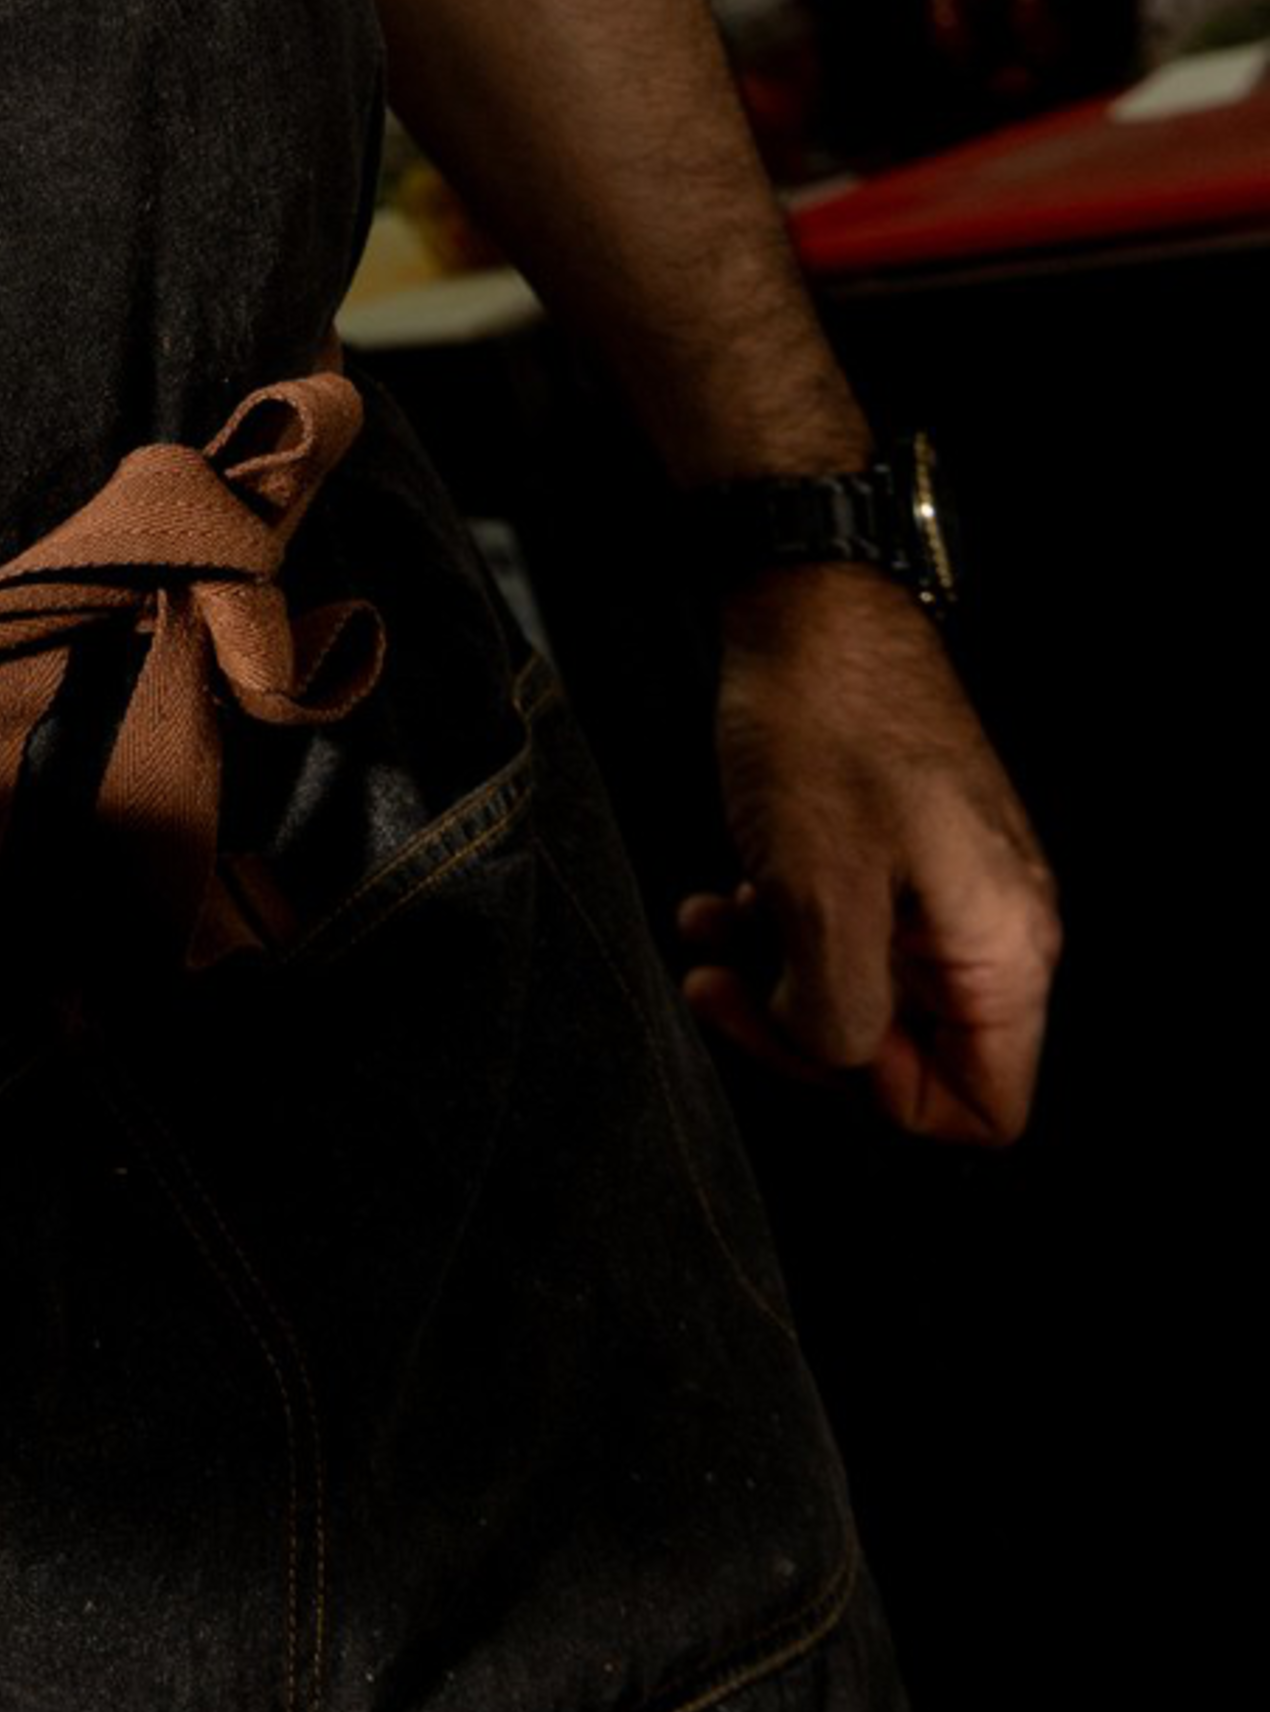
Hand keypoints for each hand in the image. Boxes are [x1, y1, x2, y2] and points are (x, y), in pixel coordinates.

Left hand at [680, 564, 1058, 1144]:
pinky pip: (855, 924)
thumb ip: (839, 1015)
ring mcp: (953, 888)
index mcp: (1006, 955)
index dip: (882, 1098)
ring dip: (778, 971)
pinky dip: (786, 920)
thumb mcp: (819, 895)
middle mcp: (998, 931)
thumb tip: (836, 1054)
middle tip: (717, 983)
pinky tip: (724, 891)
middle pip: (914, 1054)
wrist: (810, 602)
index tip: (805, 1029)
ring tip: (705, 926)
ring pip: (869, 986)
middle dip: (803, 1025)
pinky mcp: (906, 850)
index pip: (983, 1110)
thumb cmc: (824, 731)